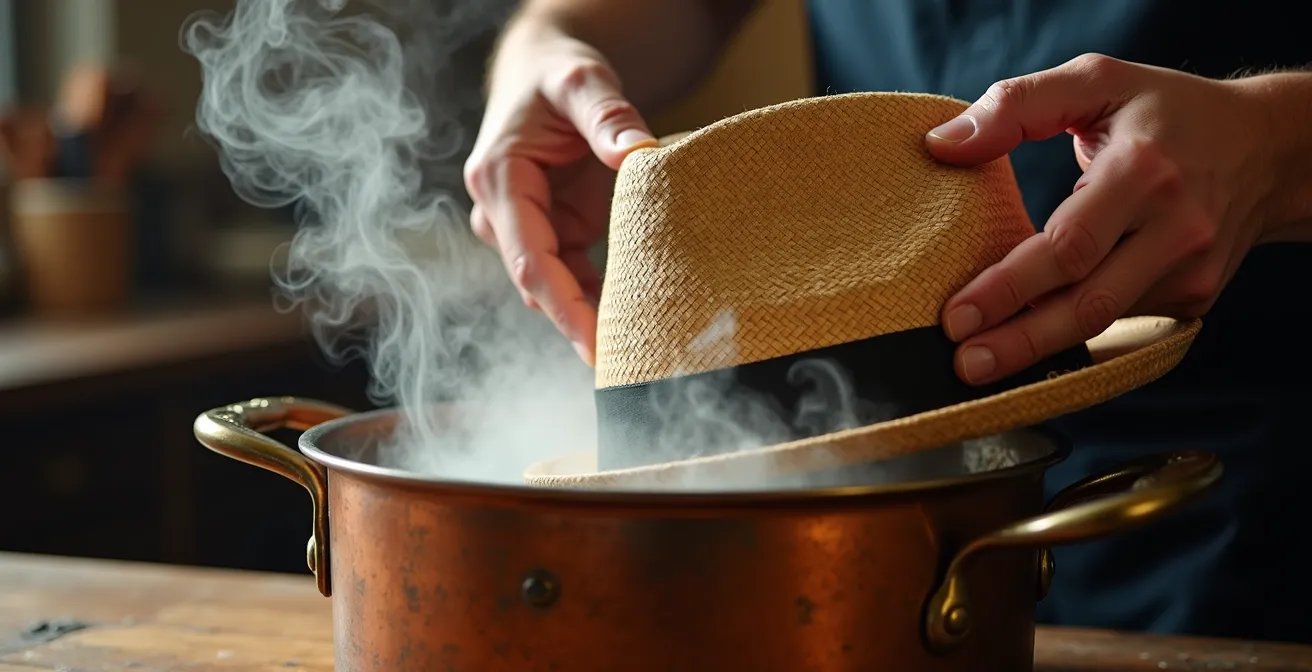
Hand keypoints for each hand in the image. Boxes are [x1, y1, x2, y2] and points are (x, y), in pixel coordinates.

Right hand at [464, 29, 657, 364]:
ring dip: (592, 319)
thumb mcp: (581, 79)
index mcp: (499, 180)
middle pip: (540, 286)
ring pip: (556, 289)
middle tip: (628, 365)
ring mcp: (526, 228)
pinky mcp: (552, 232)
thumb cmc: (555, 74)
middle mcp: (502, 213)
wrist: (543, 70)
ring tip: (639, 355)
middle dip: (580, 326)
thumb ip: (607, 113)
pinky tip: (634, 322)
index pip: (529, 261)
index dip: (563, 309)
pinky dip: (600, 300)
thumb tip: (638, 154)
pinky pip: (573, 277)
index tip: (596, 345)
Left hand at [924, 54, 1279, 385]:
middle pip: (1088, 302)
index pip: (1068, 245)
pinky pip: (1122, 324)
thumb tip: (942, 146)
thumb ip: (1016, 106)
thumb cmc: (1168, 112)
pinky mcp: (1195, 296)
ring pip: (1104, 323)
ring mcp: (1190, 270)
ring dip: (1040, 350)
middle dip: (1020, 339)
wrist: (1268, 147)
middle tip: (963, 362)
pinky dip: (1073, 337)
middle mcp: (1174, 228)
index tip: (956, 315)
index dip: (1010, 286)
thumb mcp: (1097, 81)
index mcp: (1143, 172)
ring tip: (983, 365)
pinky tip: (1030, 347)